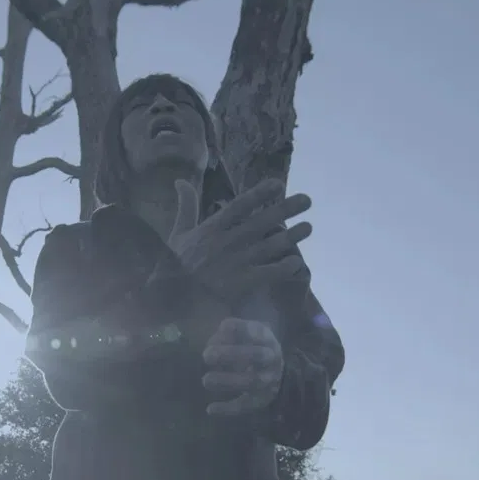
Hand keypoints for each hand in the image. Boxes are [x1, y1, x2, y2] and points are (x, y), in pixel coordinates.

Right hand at [169, 179, 312, 302]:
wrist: (169, 298)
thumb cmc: (173, 265)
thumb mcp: (177, 232)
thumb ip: (186, 207)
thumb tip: (181, 180)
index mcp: (211, 228)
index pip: (239, 206)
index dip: (259, 194)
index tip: (278, 184)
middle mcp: (227, 241)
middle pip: (261, 222)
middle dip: (285, 209)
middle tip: (307, 200)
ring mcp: (235, 262)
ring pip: (269, 246)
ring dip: (291, 236)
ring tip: (309, 227)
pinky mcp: (240, 283)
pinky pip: (266, 273)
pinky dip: (282, 268)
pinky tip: (296, 262)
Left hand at [201, 318, 283, 415]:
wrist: (278, 374)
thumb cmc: (253, 348)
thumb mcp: (248, 334)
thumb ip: (231, 334)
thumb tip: (213, 342)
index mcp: (267, 339)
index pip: (257, 331)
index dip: (241, 329)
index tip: (222, 327)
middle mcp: (271, 359)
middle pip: (257, 356)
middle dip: (232, 354)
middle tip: (206, 355)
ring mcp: (268, 381)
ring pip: (252, 382)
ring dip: (227, 381)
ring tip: (206, 380)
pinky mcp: (261, 400)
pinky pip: (245, 406)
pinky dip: (228, 409)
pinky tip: (210, 409)